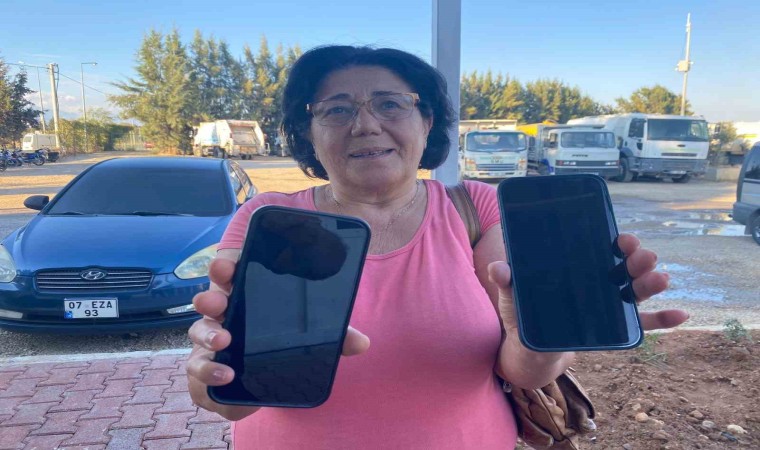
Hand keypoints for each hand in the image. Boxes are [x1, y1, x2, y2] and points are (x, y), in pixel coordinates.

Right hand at [187, 249, 370, 420]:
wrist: (264, 379)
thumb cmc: (284, 342)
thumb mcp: (314, 334)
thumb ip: (336, 336)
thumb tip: (363, 342)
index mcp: (247, 296)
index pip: (231, 275)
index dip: (225, 267)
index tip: (225, 264)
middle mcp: (225, 315)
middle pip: (209, 301)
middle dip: (210, 299)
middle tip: (219, 302)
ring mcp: (212, 342)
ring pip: (199, 333)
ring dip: (208, 336)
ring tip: (223, 343)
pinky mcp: (208, 369)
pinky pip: (198, 369)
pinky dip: (208, 373)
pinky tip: (224, 377)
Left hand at [487, 233, 688, 333]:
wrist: (531, 350)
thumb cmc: (524, 316)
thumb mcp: (513, 298)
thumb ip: (507, 282)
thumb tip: (499, 268)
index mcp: (577, 269)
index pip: (601, 249)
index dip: (616, 242)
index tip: (620, 239)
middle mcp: (597, 282)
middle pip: (623, 266)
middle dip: (637, 259)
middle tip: (642, 256)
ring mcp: (608, 305)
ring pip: (635, 291)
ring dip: (651, 283)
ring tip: (661, 278)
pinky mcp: (613, 329)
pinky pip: (642, 324)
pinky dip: (662, 320)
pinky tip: (682, 315)